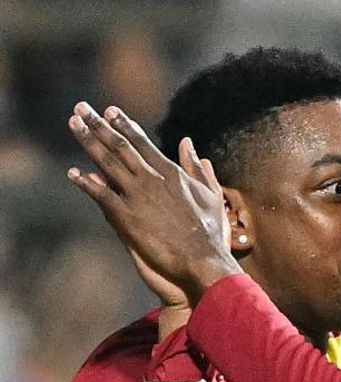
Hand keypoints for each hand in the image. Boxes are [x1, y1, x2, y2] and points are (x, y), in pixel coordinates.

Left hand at [66, 102, 240, 305]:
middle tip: (81, 108)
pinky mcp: (127, 217)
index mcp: (171, 172)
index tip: (109, 111)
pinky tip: (73, 173)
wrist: (201, 258)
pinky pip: (101, 195)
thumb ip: (198, 168)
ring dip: (88, 142)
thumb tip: (189, 144)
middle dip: (98, 124)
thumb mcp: (209, 194)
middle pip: (119, 145)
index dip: (123, 124)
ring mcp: (137, 196)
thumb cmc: (210, 230)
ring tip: (73, 125)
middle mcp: (151, 178)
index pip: (141, 142)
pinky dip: (85, 183)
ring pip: (106, 163)